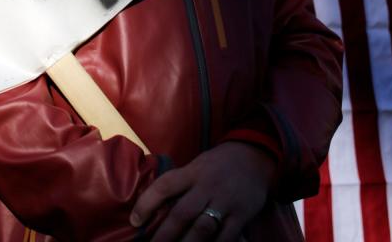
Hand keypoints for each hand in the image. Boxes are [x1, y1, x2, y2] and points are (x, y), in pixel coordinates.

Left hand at [130, 141, 275, 240]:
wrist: (256, 157)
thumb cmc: (218, 165)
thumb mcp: (197, 165)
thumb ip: (180, 184)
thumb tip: (155, 207)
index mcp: (192, 172)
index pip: (164, 186)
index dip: (147, 203)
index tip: (135, 221)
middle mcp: (207, 186)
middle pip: (181, 213)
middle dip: (164, 235)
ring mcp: (225, 202)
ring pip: (202, 228)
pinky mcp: (241, 215)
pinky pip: (226, 237)